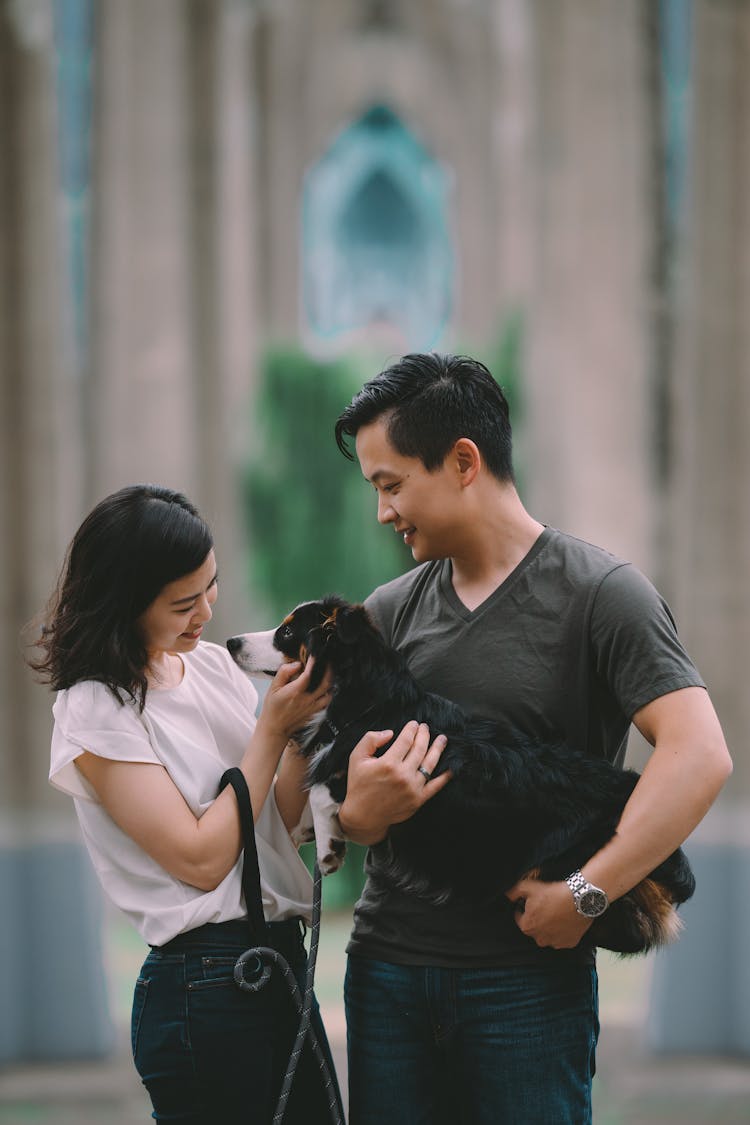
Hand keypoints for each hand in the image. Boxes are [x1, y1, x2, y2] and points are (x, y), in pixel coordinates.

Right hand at [256, 659, 331, 742]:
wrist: (275, 728)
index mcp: (295, 692)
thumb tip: (296, 664)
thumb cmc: (272, 708)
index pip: (309, 674)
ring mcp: (312, 708)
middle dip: (328, 670)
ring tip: (328, 675)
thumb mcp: (273, 688)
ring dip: (330, 683)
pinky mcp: (315, 714)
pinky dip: (328, 694)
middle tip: (327, 663)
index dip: (313, 663)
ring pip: (329, 693)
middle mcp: (307, 700)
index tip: (314, 656)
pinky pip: (327, 702)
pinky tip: (326, 689)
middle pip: (325, 682)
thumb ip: (284, 673)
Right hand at [338, 721, 450, 844]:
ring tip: (442, 740)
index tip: (414, 724)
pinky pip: (435, 786)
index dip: (411, 729)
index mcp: (388, 763)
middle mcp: (402, 775)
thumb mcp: (356, 758)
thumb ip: (371, 740)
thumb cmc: (359, 785)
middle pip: (419, 749)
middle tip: (426, 728)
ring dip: (437, 749)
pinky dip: (444, 776)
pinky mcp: (418, 800)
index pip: (406, 740)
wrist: (363, 815)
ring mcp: (412, 788)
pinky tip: (450, 767)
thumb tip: (390, 733)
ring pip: (429, 764)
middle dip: (424, 735)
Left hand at [505, 876, 592, 948]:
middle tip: (546, 905)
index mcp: (527, 927)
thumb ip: (514, 892)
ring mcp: (555, 942)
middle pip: (535, 927)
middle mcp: (540, 939)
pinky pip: (562, 938)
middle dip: (538, 917)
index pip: (520, 917)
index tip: (534, 901)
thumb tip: (507, 895)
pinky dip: (563, 930)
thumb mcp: (529, 886)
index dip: (525, 907)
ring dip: (550, 926)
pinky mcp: (569, 943)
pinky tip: (565, 919)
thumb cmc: (554, 893)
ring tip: (556, 911)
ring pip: (548, 934)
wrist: (579, 898)